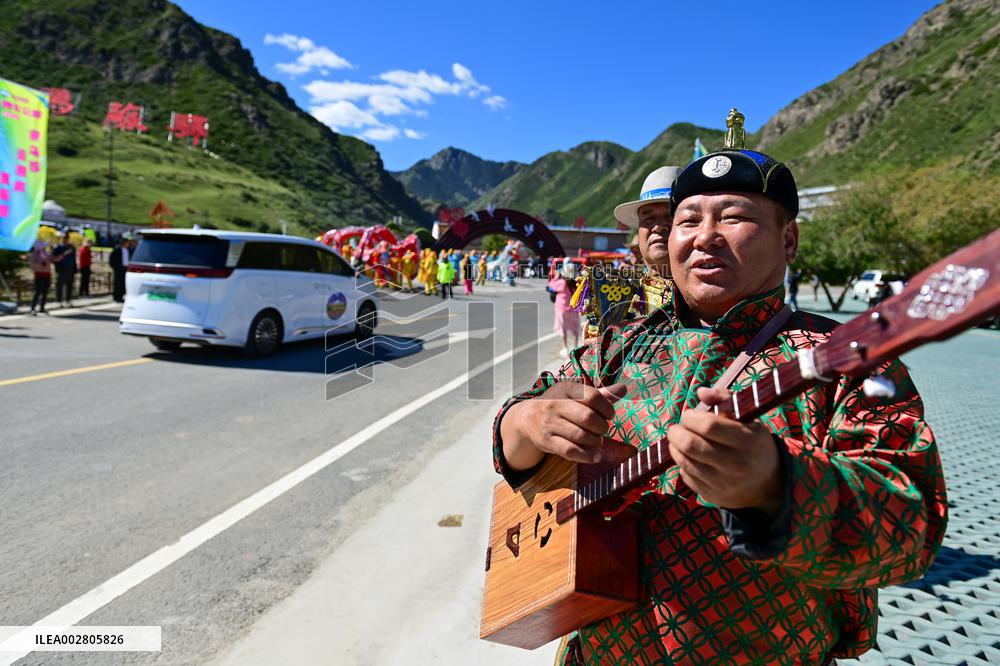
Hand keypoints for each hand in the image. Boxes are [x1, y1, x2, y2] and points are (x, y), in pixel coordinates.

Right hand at [501, 381, 630, 469]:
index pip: (592, 396)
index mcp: (565, 389)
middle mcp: (555, 404)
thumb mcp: (575, 395)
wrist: (527, 418)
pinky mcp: (546, 441)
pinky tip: (595, 457)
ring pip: (581, 436)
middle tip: (602, 429)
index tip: (609, 414)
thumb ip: (600, 394)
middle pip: (588, 417)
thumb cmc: (559, 405)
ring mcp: (549, 423)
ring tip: (597, 441)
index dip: (607, 408)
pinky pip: (570, 451)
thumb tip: (624, 388)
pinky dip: (586, 456)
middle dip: (602, 427)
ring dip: (595, 442)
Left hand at [666, 387, 783, 514]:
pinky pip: (685, 476)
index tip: (688, 415)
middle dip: (676, 432)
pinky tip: (689, 457)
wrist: (767, 485)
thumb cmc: (754, 444)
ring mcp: (723, 483)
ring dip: (675, 447)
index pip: (708, 426)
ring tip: (680, 440)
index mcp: (748, 441)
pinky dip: (682, 463)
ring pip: (684, 461)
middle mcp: (736, 465)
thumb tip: (700, 393)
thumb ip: (725, 399)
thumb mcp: (749, 419)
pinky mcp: (711, 495)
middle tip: (677, 428)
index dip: (691, 417)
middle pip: (690, 445)